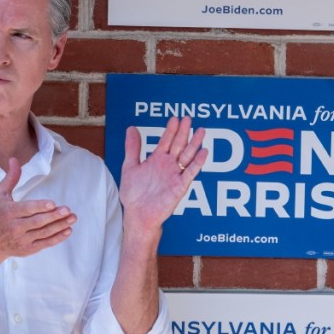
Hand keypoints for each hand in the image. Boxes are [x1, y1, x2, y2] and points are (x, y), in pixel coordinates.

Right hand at [0, 158, 75, 259]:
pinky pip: (45, 243)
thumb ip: (10, 178)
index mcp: (8, 212)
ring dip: (59, 226)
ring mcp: (22, 240)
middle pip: (37, 222)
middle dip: (53, 216)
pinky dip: (57, 238)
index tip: (52, 204)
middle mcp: (14, 227)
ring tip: (72, 218)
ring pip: (43, 233)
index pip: (25, 209)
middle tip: (68, 210)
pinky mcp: (28, 249)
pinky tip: (68, 230)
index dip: (39, 207)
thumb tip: (14, 159)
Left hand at [119, 116, 207, 235]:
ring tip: (201, 131)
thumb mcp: (130, 166)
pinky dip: (197, 163)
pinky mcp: (180, 186)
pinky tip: (204, 152)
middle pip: (178, 145)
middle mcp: (168, 165)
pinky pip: (190, 173)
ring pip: (187, 156)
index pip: (166, 141)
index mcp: (157, 160)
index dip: (171, 130)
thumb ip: (133, 148)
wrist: (137, 215)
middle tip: (189, 118)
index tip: (176, 118)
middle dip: (184, 132)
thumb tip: (131, 128)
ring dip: (194, 144)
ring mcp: (175, 175)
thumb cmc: (133, 194)